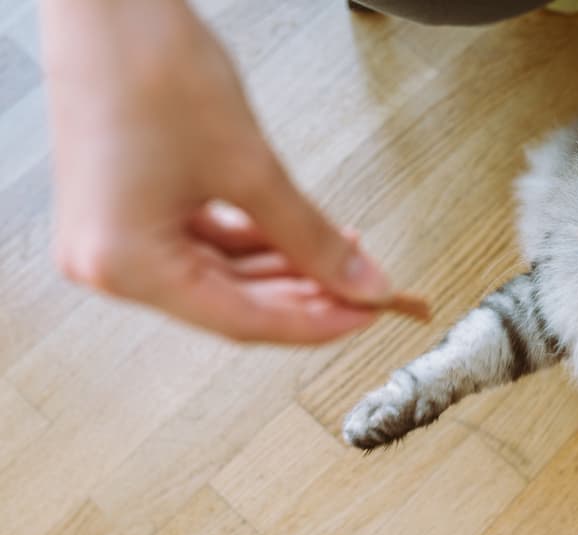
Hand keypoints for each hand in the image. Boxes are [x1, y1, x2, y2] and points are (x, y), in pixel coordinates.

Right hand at [41, 0, 390, 342]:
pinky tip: (296, 238)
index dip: (316, 323)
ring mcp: (114, 234)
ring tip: (339, 259)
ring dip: (283, 269)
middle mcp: (108, 260)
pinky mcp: (127, 207)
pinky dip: (253, 241)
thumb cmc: (147, 63)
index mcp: (124, 263)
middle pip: (230, 302)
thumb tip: (360, 282)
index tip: (364, 315)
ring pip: (220, 275)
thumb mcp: (249, 166)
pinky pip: (202, 242)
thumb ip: (312, 237)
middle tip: (360, 290)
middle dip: (304, 295)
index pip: (242, 321)